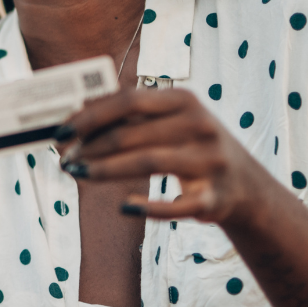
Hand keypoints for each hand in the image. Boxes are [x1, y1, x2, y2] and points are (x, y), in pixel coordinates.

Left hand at [56, 88, 273, 226]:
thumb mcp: (171, 120)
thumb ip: (132, 116)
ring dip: (106, 170)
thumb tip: (76, 117)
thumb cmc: (192, 146)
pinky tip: (124, 206)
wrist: (246, 185)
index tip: (61, 131)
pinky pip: (176, 205)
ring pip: (147, 162)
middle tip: (65, 160)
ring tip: (78, 174)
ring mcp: (209, 161)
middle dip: (91, 147)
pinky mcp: (214, 197)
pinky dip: (148, 206)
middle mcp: (199, 125)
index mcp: (184, 100)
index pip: (128, 101)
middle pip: (133, 133)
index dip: (90, 116)